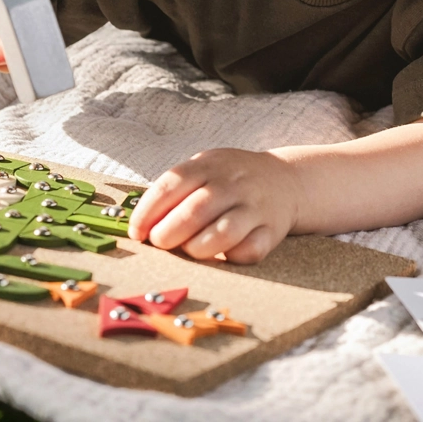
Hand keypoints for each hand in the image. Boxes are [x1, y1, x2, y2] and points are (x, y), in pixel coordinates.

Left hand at [127, 148, 301, 263]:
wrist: (285, 179)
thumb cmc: (231, 178)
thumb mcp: (204, 167)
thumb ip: (176, 190)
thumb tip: (142, 223)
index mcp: (209, 165)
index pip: (172, 184)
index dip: (148, 210)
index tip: (136, 231)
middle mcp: (232, 184)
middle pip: (194, 211)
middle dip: (168, 233)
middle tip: (159, 242)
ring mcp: (254, 207)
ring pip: (223, 233)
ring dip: (197, 248)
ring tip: (188, 249)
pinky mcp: (272, 230)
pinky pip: (251, 250)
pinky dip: (232, 257)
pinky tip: (222, 255)